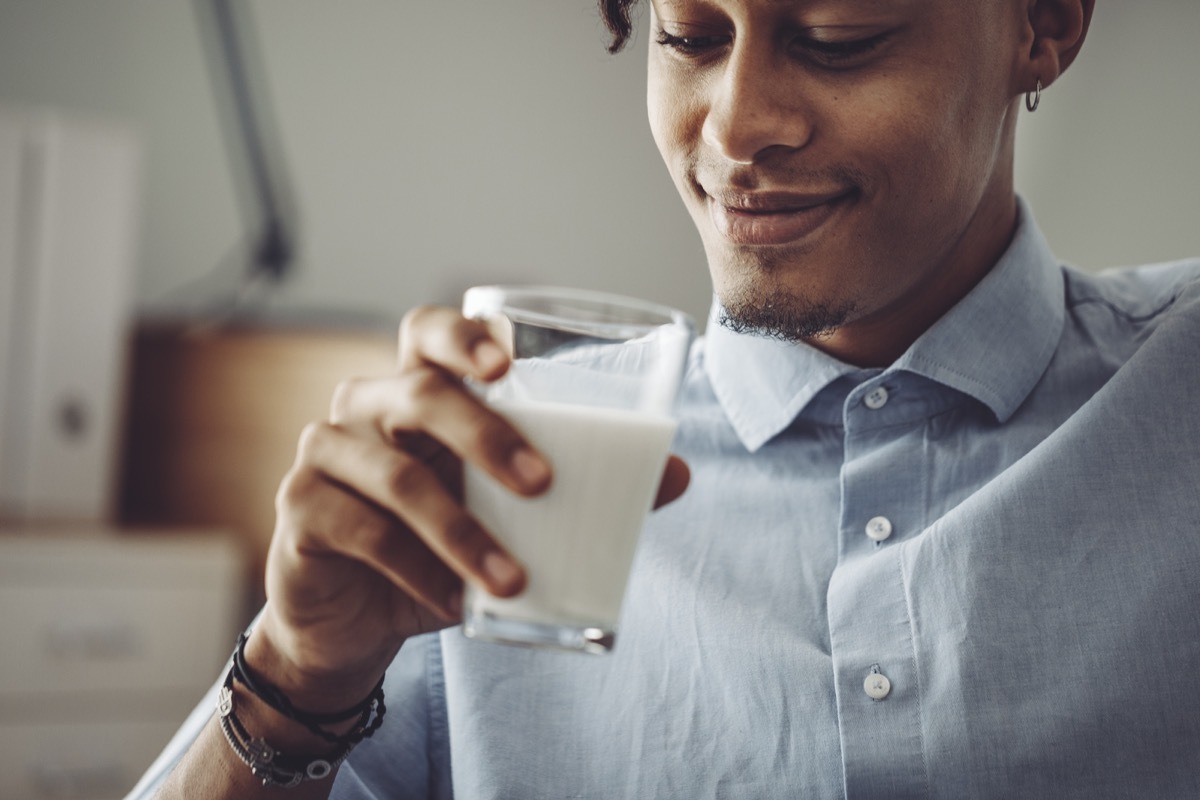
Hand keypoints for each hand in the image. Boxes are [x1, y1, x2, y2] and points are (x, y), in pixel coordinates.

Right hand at [247, 305, 690, 707]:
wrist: (360, 622)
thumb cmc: (441, 550)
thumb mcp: (507, 519)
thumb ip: (581, 489)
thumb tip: (677, 474)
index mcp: (416, 392)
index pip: (426, 332)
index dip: (461, 334)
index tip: (507, 362)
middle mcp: (365, 409)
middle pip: (416, 393)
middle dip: (483, 433)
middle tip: (542, 484)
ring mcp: (325, 455)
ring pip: (393, 474)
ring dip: (460, 531)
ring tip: (511, 580)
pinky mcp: (300, 511)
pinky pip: (360, 530)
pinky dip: (415, 569)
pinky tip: (453, 602)